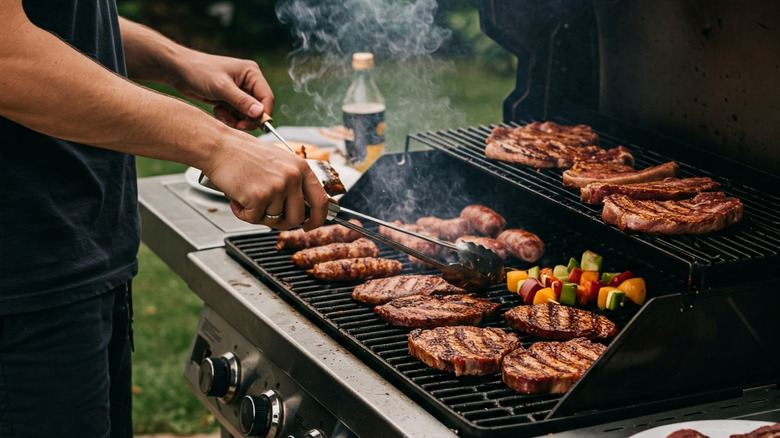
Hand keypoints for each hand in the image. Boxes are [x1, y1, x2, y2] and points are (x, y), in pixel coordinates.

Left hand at [170, 50, 273, 130]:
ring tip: (221, 114)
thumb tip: (260, 113)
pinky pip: (236, 114)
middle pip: (258, 108)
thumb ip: (242, 101)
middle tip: (236, 124)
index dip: (263, 113)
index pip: (267, 97)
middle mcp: (248, 82)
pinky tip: (217, 111)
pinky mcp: (229, 98)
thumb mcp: (221, 87)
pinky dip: (228, 117)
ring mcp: (239, 91)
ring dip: (235, 119)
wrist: (178, 70)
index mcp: (252, 73)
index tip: (254, 125)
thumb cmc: (199, 71)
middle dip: (246, 118)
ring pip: (246, 114)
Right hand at [205, 134, 328, 230]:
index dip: (318, 218)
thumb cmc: (244, 154)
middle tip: (267, 213)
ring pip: (274, 219)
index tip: (310, 225)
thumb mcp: (280, 162)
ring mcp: (276, 187)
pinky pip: (253, 219)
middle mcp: (292, 177)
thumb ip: (294, 183)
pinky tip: (237, 197)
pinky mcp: (258, 196)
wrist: (220, 146)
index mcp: (301, 168)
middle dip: (282, 221)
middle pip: (297, 217)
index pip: (321, 200)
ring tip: (247, 195)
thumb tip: (302, 209)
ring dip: (258, 213)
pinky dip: (243, 213)